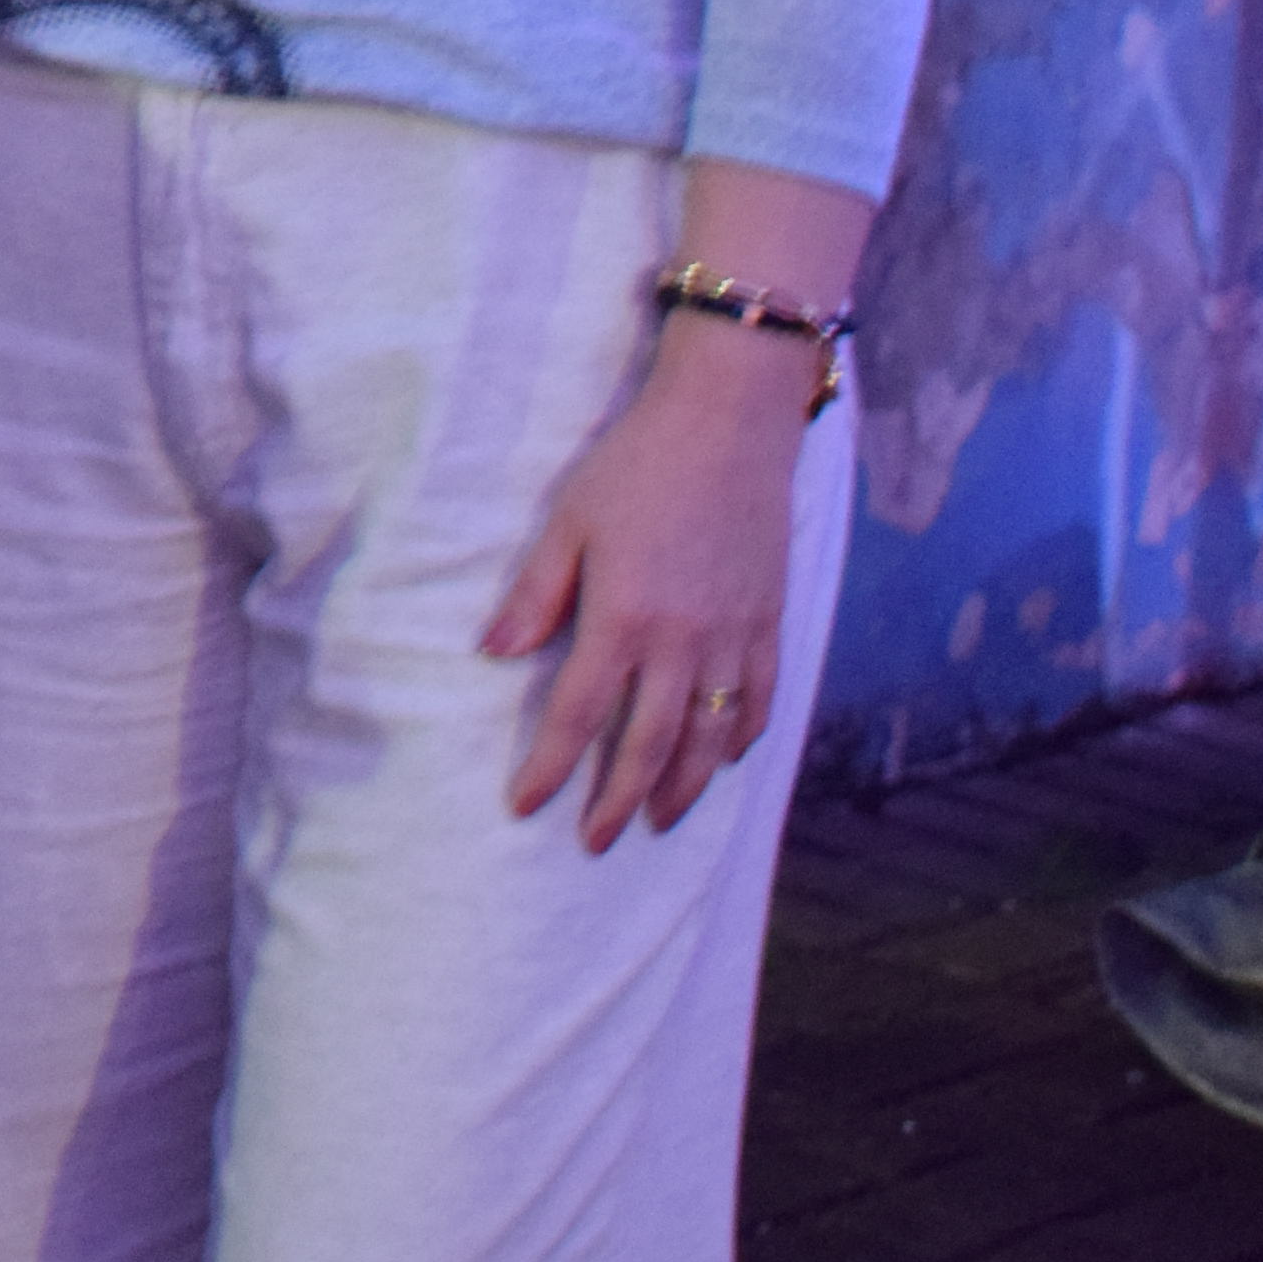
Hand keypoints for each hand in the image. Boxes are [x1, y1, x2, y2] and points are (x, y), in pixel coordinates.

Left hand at [482, 157, 870, 852]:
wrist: (730, 421)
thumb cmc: (638, 464)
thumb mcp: (569, 521)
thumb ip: (535, 594)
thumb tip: (493, 654)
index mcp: (624, 619)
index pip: (579, 715)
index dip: (552, 768)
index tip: (527, 805)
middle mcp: (684, 642)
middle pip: (650, 744)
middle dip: (618, 799)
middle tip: (596, 840)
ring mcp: (735, 635)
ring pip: (711, 735)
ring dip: (684, 786)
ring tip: (657, 820)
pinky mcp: (770, 619)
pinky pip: (761, 698)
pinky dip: (743, 736)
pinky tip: (727, 757)